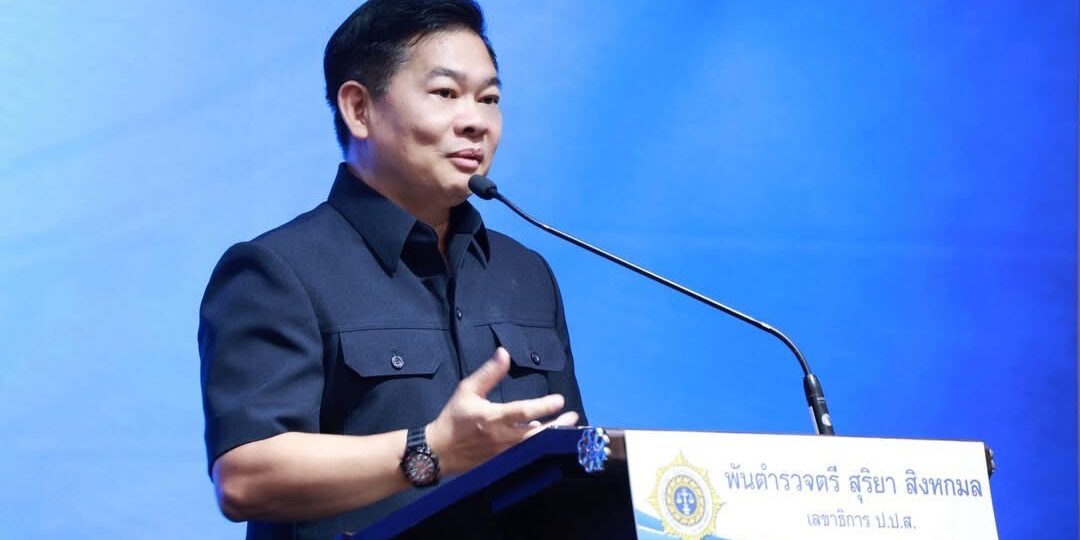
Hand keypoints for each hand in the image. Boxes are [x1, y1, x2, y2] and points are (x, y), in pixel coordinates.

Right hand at [425, 347, 579, 474]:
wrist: (439, 451)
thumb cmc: (454, 417)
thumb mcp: (467, 390)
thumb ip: (488, 373)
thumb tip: (504, 353)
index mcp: (494, 417)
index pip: (524, 412)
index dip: (543, 406)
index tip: (560, 400)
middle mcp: (502, 437)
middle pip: (537, 434)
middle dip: (558, 425)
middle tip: (573, 416)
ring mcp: (504, 453)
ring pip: (535, 447)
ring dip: (554, 437)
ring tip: (569, 429)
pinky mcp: (503, 464)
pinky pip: (527, 457)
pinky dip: (540, 449)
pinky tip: (550, 442)